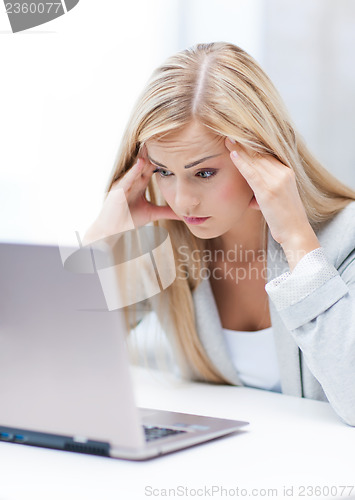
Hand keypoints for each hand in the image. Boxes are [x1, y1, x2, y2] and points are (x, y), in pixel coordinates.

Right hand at [83, 151, 179, 244]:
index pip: (152, 166)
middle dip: (154, 151)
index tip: (175, 148)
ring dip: (145, 156)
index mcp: (140, 183)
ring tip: (154, 142)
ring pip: (136, 167)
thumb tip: (182, 214)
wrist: (113, 231)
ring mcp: (125, 183)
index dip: (162, 158)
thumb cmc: (128, 219)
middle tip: (167, 138)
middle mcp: (132, 180)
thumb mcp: (152, 213)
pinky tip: (141, 163)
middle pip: (145, 162)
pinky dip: (133, 171)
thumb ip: (166, 211)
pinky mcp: (118, 190)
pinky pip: (127, 178)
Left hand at [225, 138, 319, 269]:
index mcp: (287, 172)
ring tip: (227, 139)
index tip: (240, 137)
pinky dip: (242, 163)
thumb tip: (252, 198)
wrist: (296, 233)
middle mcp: (283, 173)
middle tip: (229, 133)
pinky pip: (252, 174)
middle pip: (260, 154)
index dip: (252, 146)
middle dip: (244, 143)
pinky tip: (233, 155)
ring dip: (240, 149)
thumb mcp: (277, 200)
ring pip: (255, 161)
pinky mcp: (269, 192)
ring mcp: (277, 181)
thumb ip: (265, 192)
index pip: (267, 155)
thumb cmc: (285, 220)